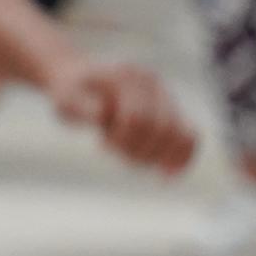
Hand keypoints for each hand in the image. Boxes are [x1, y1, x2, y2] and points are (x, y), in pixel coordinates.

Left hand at [44, 58, 195, 173]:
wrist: (81, 78)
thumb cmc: (70, 94)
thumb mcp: (64, 100)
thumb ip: (80, 108)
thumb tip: (103, 115)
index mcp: (126, 78)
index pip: (137, 118)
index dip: (122, 140)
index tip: (101, 145)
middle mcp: (152, 84)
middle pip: (162, 128)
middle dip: (138, 151)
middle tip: (113, 150)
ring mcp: (166, 96)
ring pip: (180, 135)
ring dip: (156, 157)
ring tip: (132, 160)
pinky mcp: (172, 111)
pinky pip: (190, 137)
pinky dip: (182, 159)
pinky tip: (167, 177)